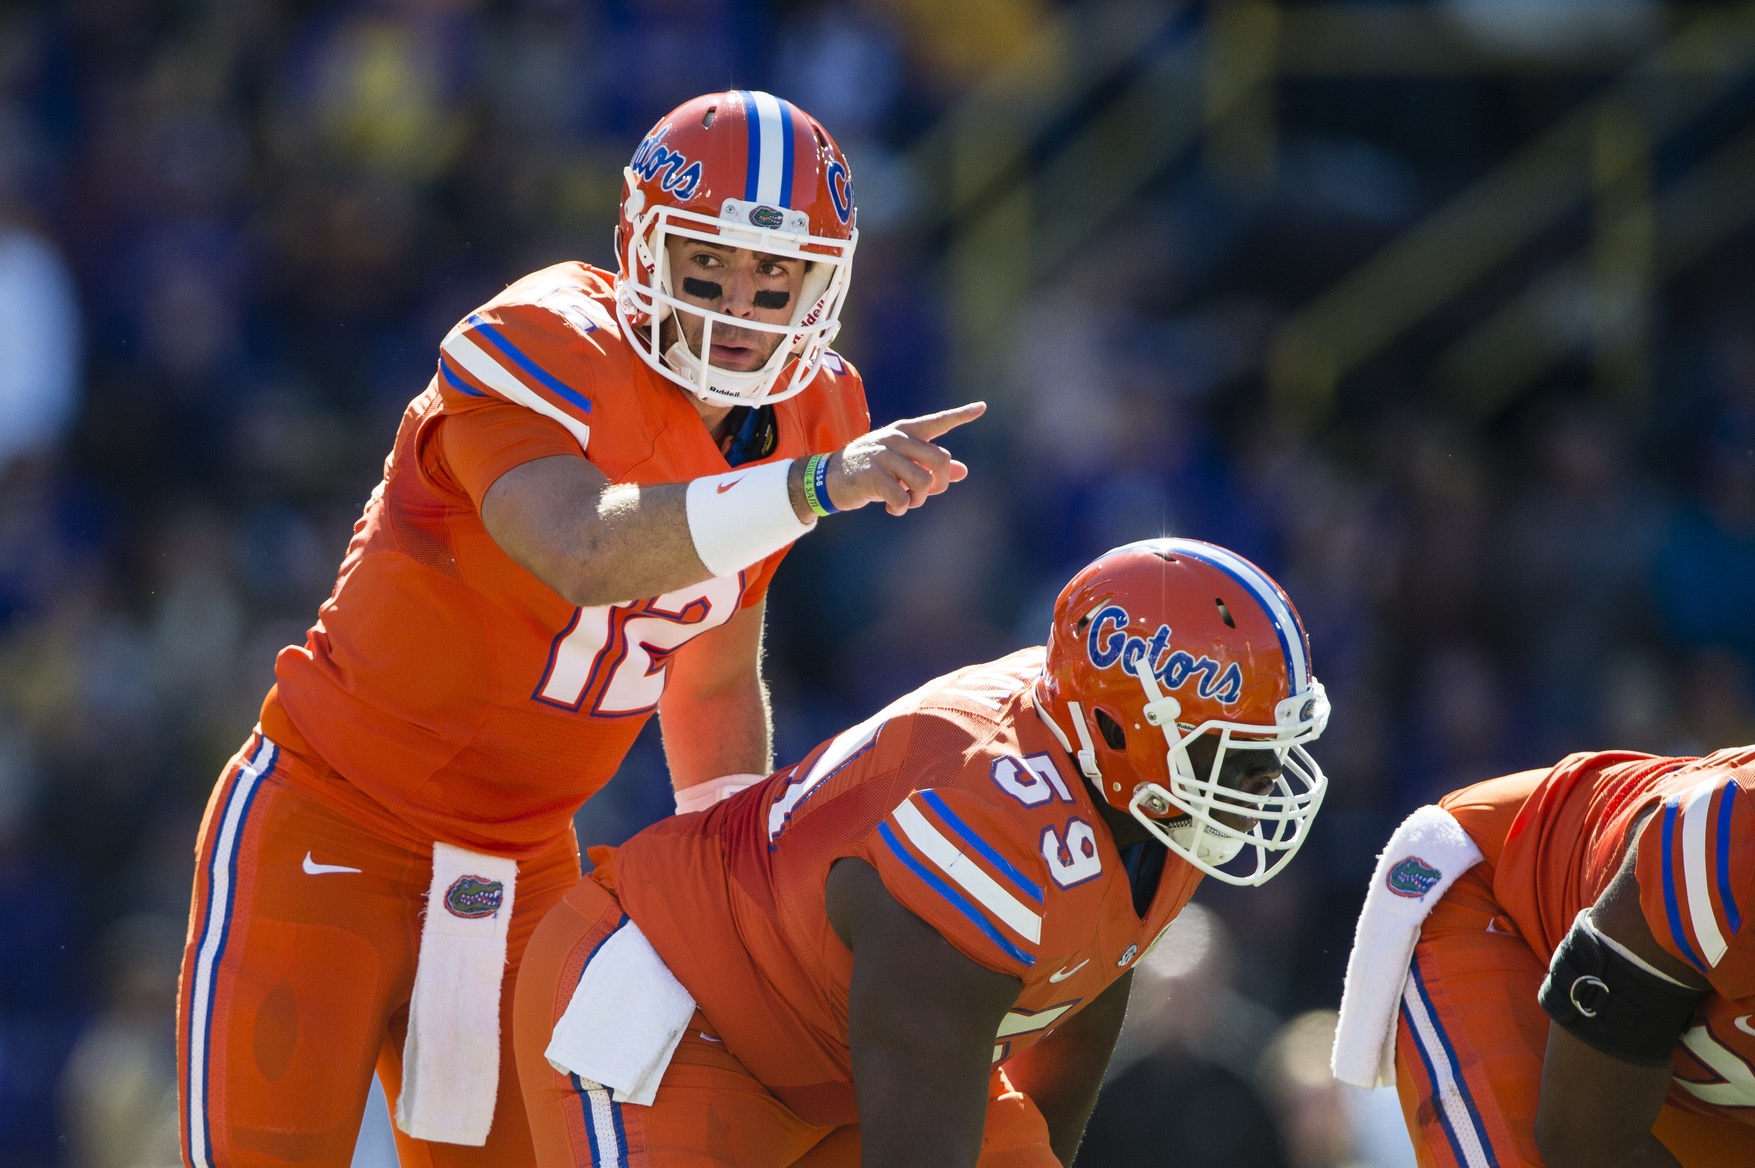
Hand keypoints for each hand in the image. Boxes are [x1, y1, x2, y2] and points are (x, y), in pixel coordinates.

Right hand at [823, 402, 985, 516]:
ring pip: (924, 482)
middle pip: (940, 460)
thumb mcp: (902, 465)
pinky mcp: (872, 475)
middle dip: (939, 484)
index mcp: (905, 432)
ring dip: (918, 499)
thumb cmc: (872, 470)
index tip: (982, 407)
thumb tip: (963, 471)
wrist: (831, 478)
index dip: (961, 415)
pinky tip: (892, 508)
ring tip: (905, 501)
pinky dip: (901, 508)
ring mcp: (883, 455)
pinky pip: (902, 497)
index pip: (937, 422)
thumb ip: (930, 466)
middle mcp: (896, 438)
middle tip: (924, 495)